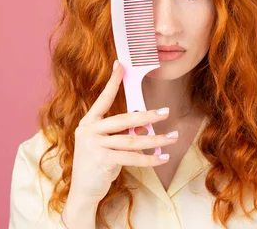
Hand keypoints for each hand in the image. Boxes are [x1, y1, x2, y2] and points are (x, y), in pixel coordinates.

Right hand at [68, 61, 177, 204]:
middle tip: (166, 112)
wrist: (83, 192)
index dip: (112, 82)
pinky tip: (163, 158)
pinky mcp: (101, 159)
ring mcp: (93, 145)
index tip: (120, 65)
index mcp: (88, 123)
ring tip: (172, 138)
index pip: (103, 99)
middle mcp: (88, 130)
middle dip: (147, 115)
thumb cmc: (97, 165)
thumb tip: (144, 126)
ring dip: (156, 140)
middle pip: (123, 119)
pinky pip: (131, 157)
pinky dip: (150, 159)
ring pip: (131, 140)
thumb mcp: (106, 146)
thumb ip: (119, 134)